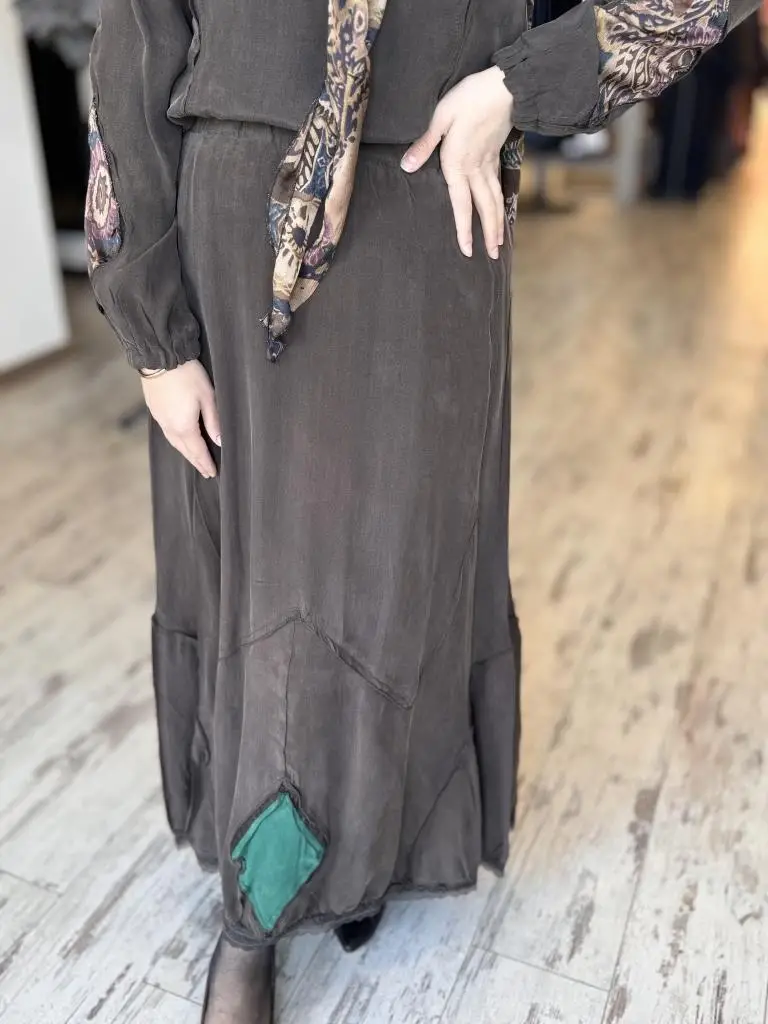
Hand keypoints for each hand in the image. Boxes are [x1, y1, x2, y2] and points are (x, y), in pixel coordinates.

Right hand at [140, 360, 220, 477]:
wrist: (161, 357)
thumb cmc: (187, 375)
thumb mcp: (207, 397)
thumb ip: (213, 421)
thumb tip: (219, 441)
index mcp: (184, 426)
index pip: (197, 451)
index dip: (205, 463)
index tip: (212, 473)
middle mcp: (170, 427)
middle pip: (184, 450)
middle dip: (196, 461)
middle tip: (205, 472)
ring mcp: (160, 419)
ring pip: (174, 442)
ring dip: (185, 452)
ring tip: (194, 459)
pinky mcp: (154, 410)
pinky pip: (167, 432)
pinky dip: (176, 441)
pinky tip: (180, 439)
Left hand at [401, 66, 513, 258]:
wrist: (506, 86)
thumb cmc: (470, 97)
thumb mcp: (441, 116)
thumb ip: (425, 144)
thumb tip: (407, 166)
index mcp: (459, 164)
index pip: (461, 204)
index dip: (464, 229)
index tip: (466, 250)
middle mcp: (476, 169)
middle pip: (483, 208)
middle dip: (487, 234)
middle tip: (491, 256)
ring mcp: (490, 163)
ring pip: (495, 200)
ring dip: (498, 223)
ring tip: (499, 244)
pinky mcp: (497, 154)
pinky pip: (499, 186)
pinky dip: (501, 203)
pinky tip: (501, 211)